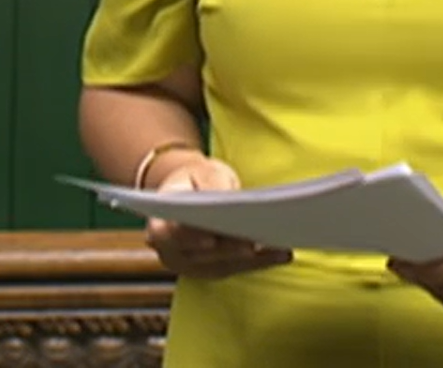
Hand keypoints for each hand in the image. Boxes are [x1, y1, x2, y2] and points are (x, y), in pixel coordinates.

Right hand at [144, 156, 293, 278]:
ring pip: (221, 264)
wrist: (193, 191)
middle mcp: (170, 250)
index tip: (211, 239)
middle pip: (201, 253)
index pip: (168, 233)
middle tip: (256, 243)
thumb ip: (210, 185)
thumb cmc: (198, 178)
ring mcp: (190, 264)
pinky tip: (282, 254)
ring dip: (252, 259)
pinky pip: (236, 268)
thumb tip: (225, 201)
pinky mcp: (210, 270)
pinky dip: (260, 262)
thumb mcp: (202, 171)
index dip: (188, 238)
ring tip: (279, 248)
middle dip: (230, 248)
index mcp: (159, 221)